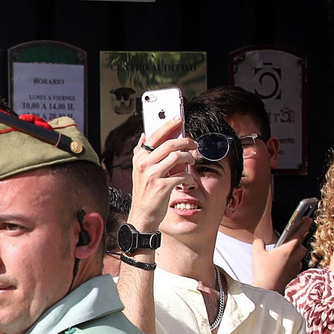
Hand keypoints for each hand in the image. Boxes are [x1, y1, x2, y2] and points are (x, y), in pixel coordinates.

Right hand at [128, 115, 193, 234]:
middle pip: (170, 144)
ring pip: (177, 157)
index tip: (178, 118)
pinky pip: (182, 175)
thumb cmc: (144, 192)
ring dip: (189, 157)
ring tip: (192, 160)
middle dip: (186, 141)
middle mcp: (144, 165)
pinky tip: (188, 181)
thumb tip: (144, 135)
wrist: (142, 215)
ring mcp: (153, 175)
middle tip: (194, 143)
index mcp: (139, 158)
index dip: (168, 125)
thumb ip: (141, 152)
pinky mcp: (163, 186)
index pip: (154, 136)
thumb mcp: (138, 170)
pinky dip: (188, 178)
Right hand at [251, 229, 307, 293]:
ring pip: (300, 257)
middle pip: (301, 247)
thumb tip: (260, 240)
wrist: (267, 288)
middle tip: (292, 241)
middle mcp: (294, 257)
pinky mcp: (293, 274)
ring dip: (296, 254)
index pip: (298, 235)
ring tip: (286, 254)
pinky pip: (296, 265)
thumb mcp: (256, 254)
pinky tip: (284, 265)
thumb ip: (259, 243)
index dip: (304, 226)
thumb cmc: (263, 271)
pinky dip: (292, 263)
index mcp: (287, 250)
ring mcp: (295, 266)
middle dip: (299, 243)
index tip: (308, 219)